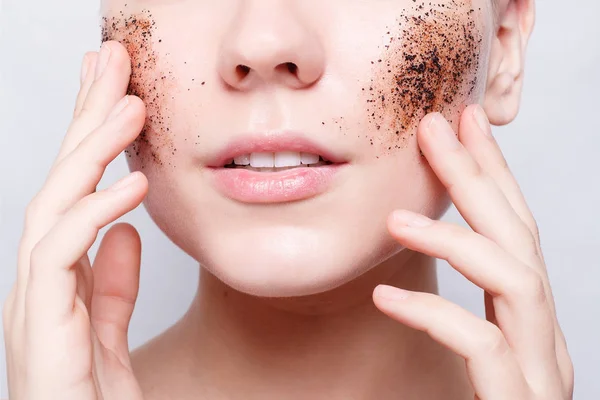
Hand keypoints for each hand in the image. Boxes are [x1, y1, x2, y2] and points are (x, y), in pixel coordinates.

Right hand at [3, 41, 146, 398]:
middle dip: (84, 117)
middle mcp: (37, 279)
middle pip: (59, 180)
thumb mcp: (105, 330)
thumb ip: (109, 284)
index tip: (113, 89)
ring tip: (129, 104)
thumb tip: (124, 232)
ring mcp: (33, 302)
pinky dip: (94, 215)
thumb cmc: (87, 399)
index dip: (90, 135)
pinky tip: (131, 186)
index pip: (73, 187)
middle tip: (112, 61)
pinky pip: (61, 257)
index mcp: (54, 275)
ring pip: (53, 204)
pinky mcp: (40, 330)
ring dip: (90, 151)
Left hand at [372, 106, 573, 399]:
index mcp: (528, 325)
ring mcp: (538, 374)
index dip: (492, 174)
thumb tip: (407, 275)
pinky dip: (435, 314)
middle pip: (519, 239)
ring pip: (516, 283)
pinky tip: (386, 297)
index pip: (513, 233)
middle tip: (436, 125)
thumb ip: (454, 321)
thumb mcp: (470, 362)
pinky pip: (482, 348)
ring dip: (458, 239)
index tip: (462, 126)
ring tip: (396, 218)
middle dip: (479, 177)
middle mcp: (543, 340)